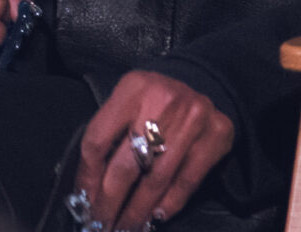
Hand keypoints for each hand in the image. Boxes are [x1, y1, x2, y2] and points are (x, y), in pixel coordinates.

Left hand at [75, 70, 233, 229]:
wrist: (203, 82)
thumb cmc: (155, 100)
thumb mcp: (128, 101)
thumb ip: (110, 134)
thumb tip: (89, 186)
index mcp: (132, 87)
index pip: (98, 139)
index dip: (88, 176)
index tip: (83, 201)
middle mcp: (162, 100)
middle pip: (126, 164)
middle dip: (110, 203)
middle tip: (100, 224)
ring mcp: (192, 117)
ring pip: (156, 179)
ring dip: (138, 211)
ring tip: (126, 227)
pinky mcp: (217, 133)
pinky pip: (187, 181)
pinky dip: (169, 204)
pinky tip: (156, 217)